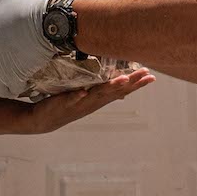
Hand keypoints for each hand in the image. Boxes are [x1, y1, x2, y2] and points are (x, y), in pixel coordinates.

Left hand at [15, 70, 154, 132]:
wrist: (44, 120)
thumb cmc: (68, 105)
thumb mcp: (87, 97)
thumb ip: (101, 90)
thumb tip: (116, 81)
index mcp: (99, 100)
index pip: (122, 91)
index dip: (137, 85)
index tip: (152, 77)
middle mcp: (93, 102)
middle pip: (115, 92)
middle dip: (131, 83)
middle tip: (146, 74)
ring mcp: (79, 103)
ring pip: (97, 95)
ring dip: (109, 88)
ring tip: (122, 79)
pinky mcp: (64, 103)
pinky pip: (72, 99)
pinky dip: (77, 95)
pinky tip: (83, 91)